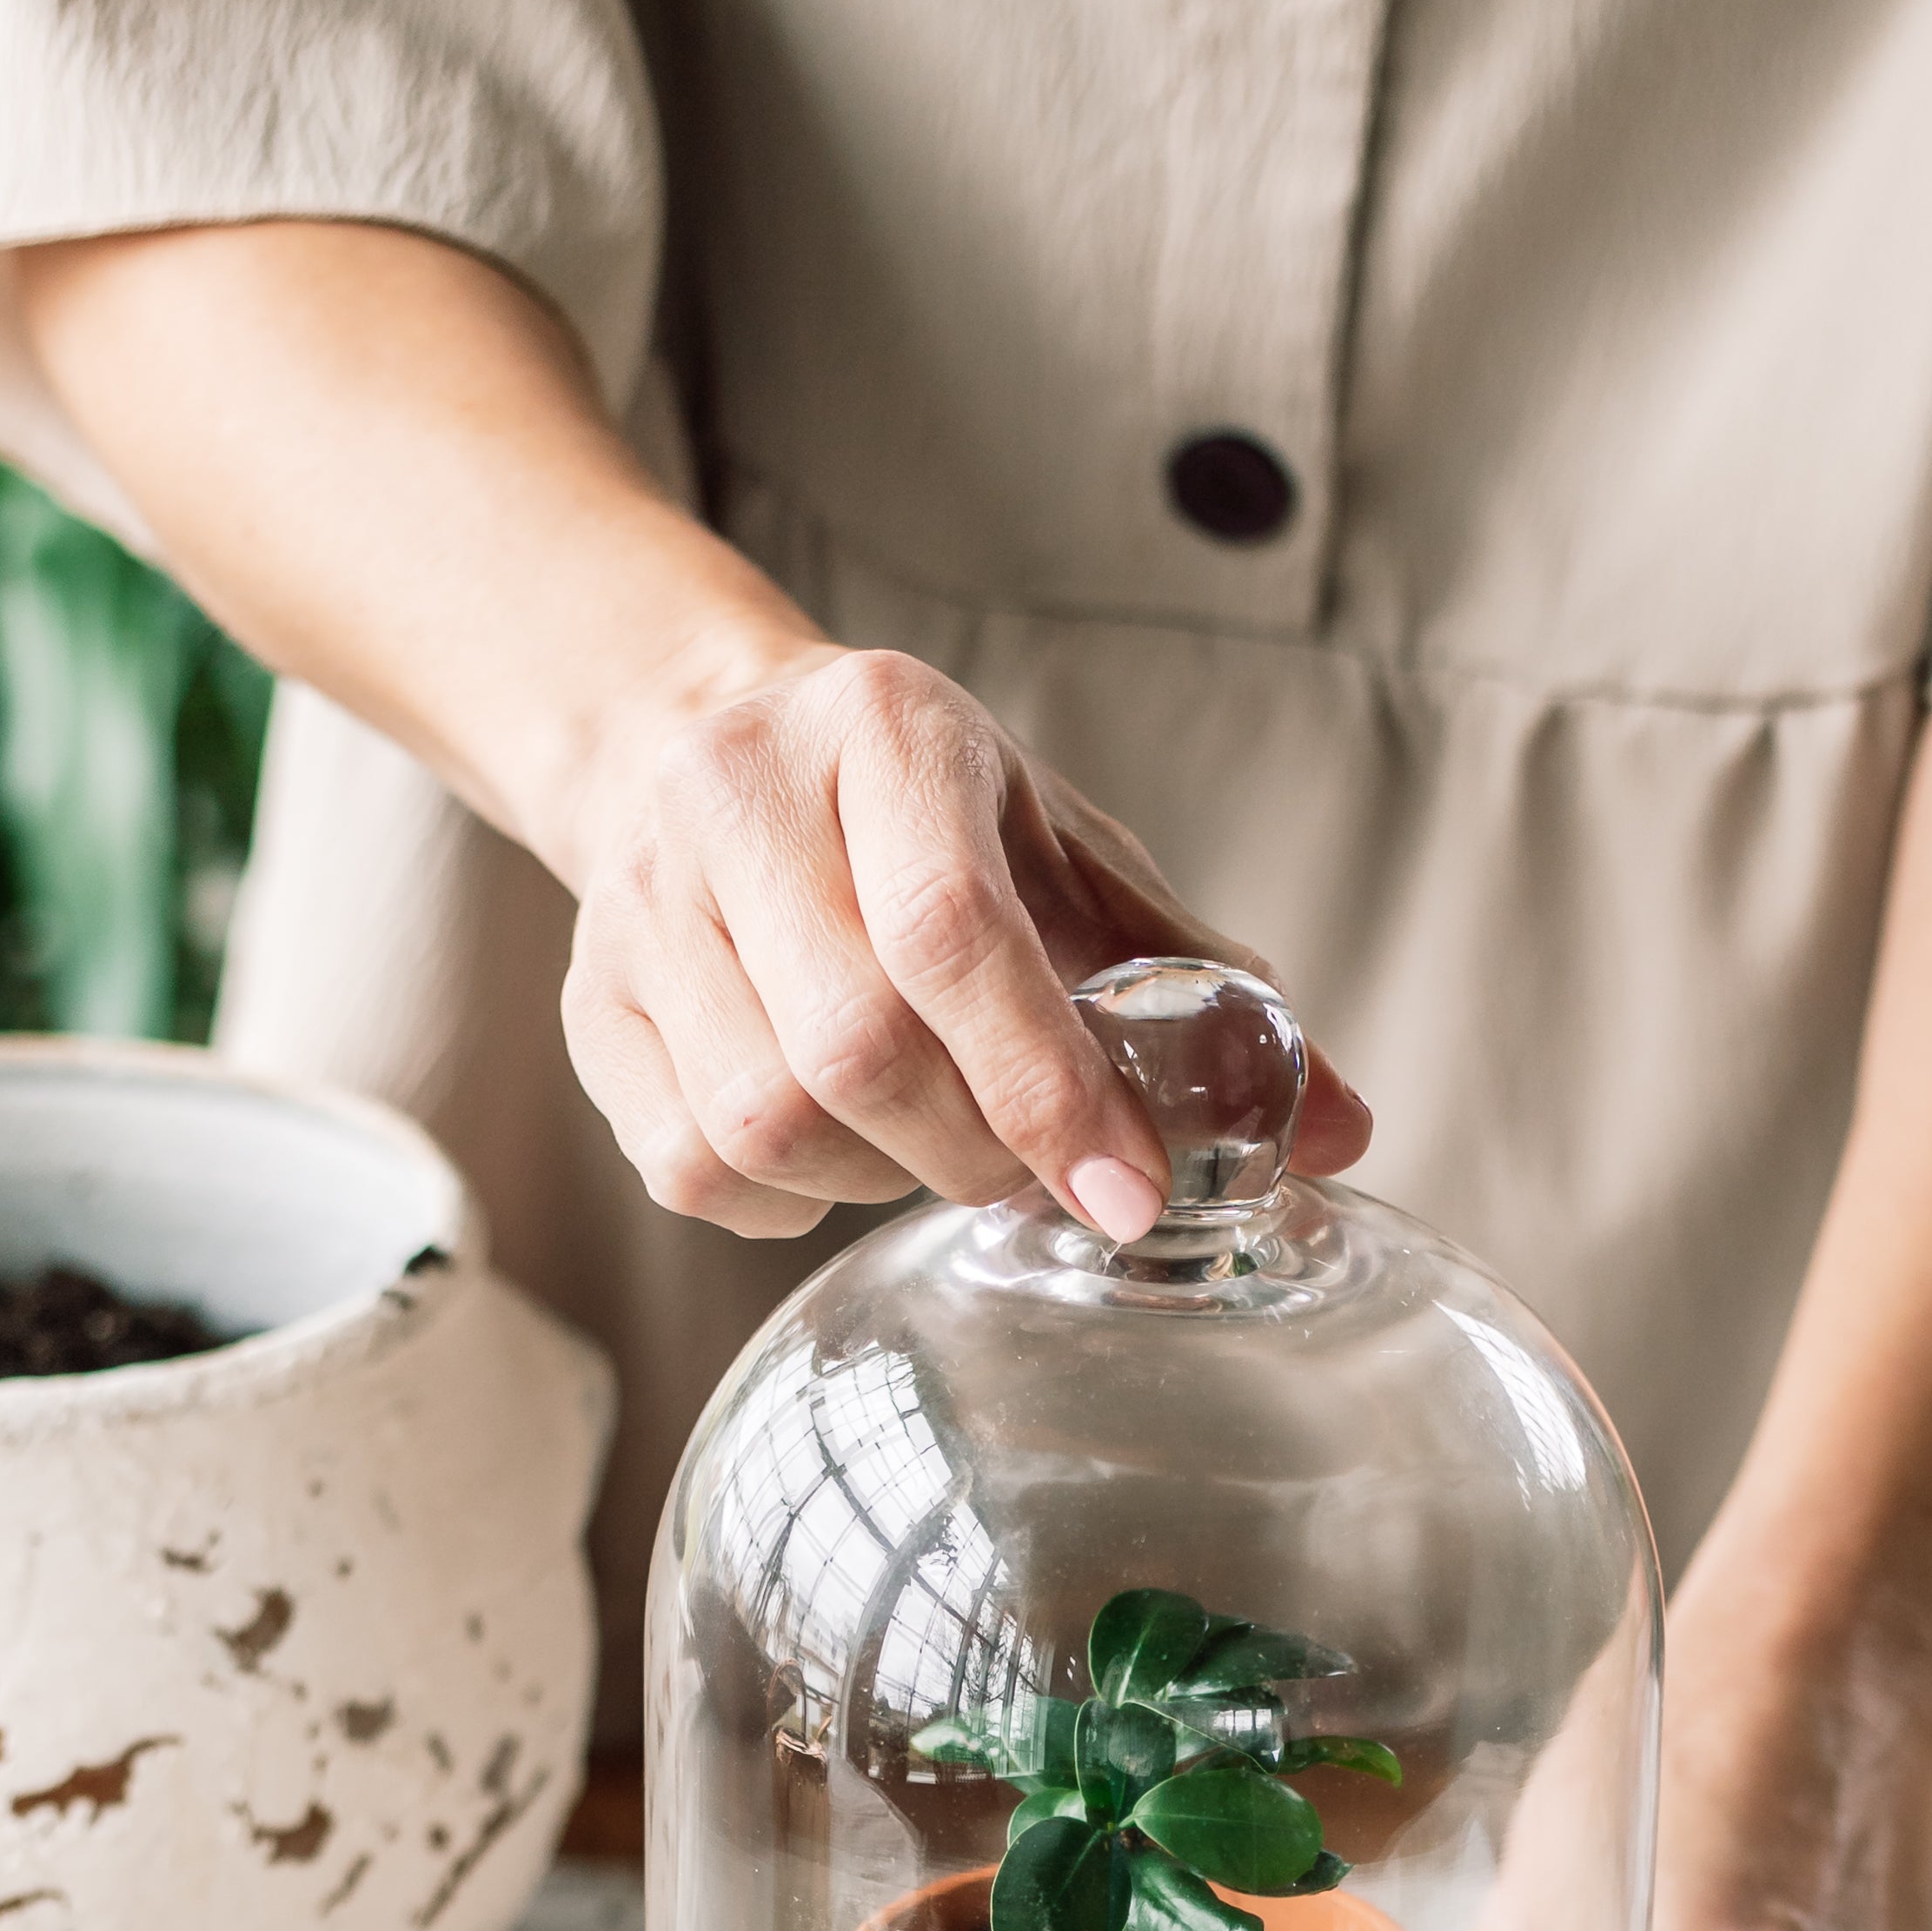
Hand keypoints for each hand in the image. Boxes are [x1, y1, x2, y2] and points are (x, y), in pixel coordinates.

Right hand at [558, 623, 1374, 1240]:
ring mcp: (640, 903)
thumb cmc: (918, 814)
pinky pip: (690, 1167)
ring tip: (925, 1136)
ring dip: (877, 1176)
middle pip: (854, 1047)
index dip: (1044, 1085)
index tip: (1126, 1196)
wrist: (693, 741)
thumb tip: (1345, 1132)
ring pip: (764, 1122)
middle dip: (973, 1149)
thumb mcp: (1062, 852)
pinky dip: (784, 1200)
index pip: (951, 934)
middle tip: (1024, 1162)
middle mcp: (738, 798)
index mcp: (882, 731)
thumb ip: (1195, 985)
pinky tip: (833, 1148)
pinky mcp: (586, 1002)